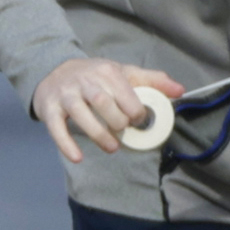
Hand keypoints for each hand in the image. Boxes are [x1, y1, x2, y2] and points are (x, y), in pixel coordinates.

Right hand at [32, 58, 183, 162]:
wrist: (55, 71)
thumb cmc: (97, 76)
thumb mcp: (124, 73)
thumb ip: (153, 81)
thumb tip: (181, 91)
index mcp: (107, 72)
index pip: (124, 91)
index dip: (135, 110)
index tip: (140, 121)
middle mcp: (85, 81)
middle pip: (102, 102)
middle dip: (117, 121)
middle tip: (124, 132)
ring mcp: (65, 95)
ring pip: (81, 114)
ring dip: (98, 133)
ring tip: (112, 148)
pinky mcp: (48, 109)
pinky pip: (56, 128)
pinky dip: (66, 144)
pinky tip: (78, 158)